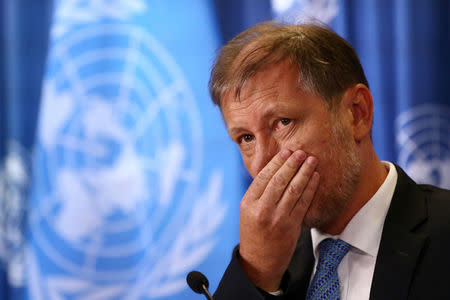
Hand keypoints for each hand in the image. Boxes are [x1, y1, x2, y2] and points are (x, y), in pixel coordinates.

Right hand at [238, 149, 318, 291]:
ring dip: (304, 172)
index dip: (277, 162)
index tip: (286, 152)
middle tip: (301, 152)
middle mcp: (262, 210)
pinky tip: (315, 177)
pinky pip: (304, 203)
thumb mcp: (247, 211)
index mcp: (248, 203)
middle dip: (292, 164)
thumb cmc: (254, 232)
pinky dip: (310, 188)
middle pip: (279, 180)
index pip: (263, 177)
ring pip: (294, 189)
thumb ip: (259, 192)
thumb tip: (275, 167)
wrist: (260, 260)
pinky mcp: (292, 226)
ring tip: (311, 160)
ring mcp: (278, 218)